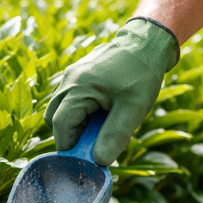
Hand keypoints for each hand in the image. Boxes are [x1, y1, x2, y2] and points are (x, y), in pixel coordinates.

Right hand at [44, 18, 178, 165]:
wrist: (148, 42)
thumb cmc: (142, 73)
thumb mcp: (133, 108)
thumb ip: (115, 135)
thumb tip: (100, 161)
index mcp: (78, 87)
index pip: (60, 125)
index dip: (69, 146)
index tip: (84, 159)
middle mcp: (69, 80)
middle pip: (54, 117)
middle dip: (70, 135)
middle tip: (92, 143)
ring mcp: (72, 75)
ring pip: (61, 108)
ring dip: (77, 123)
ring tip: (102, 125)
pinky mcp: (80, 74)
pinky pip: (71, 98)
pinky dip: (82, 111)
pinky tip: (104, 112)